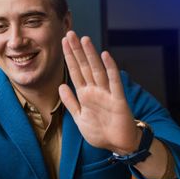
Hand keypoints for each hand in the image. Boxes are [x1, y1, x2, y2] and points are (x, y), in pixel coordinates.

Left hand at [59, 31, 140, 154]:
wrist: (119, 145)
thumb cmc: (101, 132)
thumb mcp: (79, 118)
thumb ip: (71, 102)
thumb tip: (60, 86)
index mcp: (85, 94)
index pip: (75, 72)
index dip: (69, 57)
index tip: (63, 43)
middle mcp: (95, 90)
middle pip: (84, 67)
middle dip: (77, 51)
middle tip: (69, 33)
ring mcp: (107, 93)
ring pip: (97, 70)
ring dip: (91, 55)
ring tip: (84, 39)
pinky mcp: (118, 100)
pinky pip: (113, 82)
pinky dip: (110, 68)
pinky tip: (105, 55)